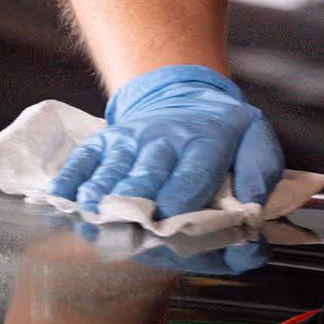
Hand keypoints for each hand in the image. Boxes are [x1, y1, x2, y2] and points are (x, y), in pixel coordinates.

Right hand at [45, 64, 287, 218]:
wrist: (183, 93)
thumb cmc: (221, 130)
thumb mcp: (256, 140)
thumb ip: (261, 176)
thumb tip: (253, 213)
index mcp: (206, 142)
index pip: (192, 173)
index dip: (180, 198)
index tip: (171, 221)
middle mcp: (163, 141)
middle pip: (146, 177)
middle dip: (137, 206)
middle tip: (132, 229)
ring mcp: (129, 142)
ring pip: (110, 173)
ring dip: (101, 200)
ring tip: (96, 221)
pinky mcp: (104, 143)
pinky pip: (81, 162)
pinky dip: (69, 184)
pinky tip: (63, 204)